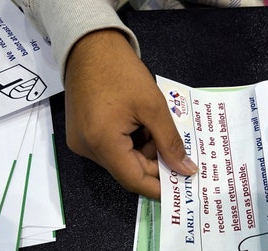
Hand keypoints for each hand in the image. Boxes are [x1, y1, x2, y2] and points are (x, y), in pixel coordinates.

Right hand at [64, 29, 196, 198]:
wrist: (89, 46)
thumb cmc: (122, 72)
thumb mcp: (154, 107)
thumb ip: (171, 142)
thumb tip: (186, 170)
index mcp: (102, 143)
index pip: (134, 180)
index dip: (159, 187)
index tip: (182, 186)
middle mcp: (87, 149)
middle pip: (127, 170)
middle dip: (155, 163)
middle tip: (178, 151)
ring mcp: (81, 142)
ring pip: (121, 160)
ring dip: (144, 151)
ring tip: (157, 128)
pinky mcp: (81, 134)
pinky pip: (110, 149)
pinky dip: (130, 143)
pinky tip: (142, 125)